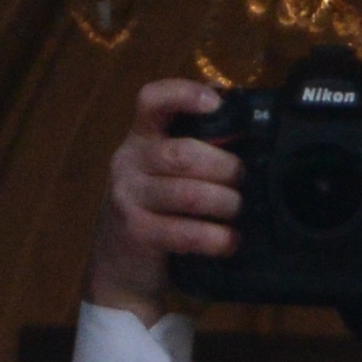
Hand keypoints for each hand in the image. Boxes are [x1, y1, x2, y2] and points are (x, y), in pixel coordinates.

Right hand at [86, 78, 239, 314]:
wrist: (119, 267)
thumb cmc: (155, 211)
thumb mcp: (162, 173)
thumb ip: (191, 146)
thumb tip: (239, 116)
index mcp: (139, 139)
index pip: (151, 101)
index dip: (183, 94)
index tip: (216, 102)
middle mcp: (128, 163)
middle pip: (181, 154)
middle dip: (223, 167)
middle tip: (242, 179)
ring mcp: (128, 198)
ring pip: (188, 194)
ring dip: (224, 203)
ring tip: (238, 211)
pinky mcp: (137, 233)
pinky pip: (185, 232)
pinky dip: (215, 238)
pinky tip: (230, 241)